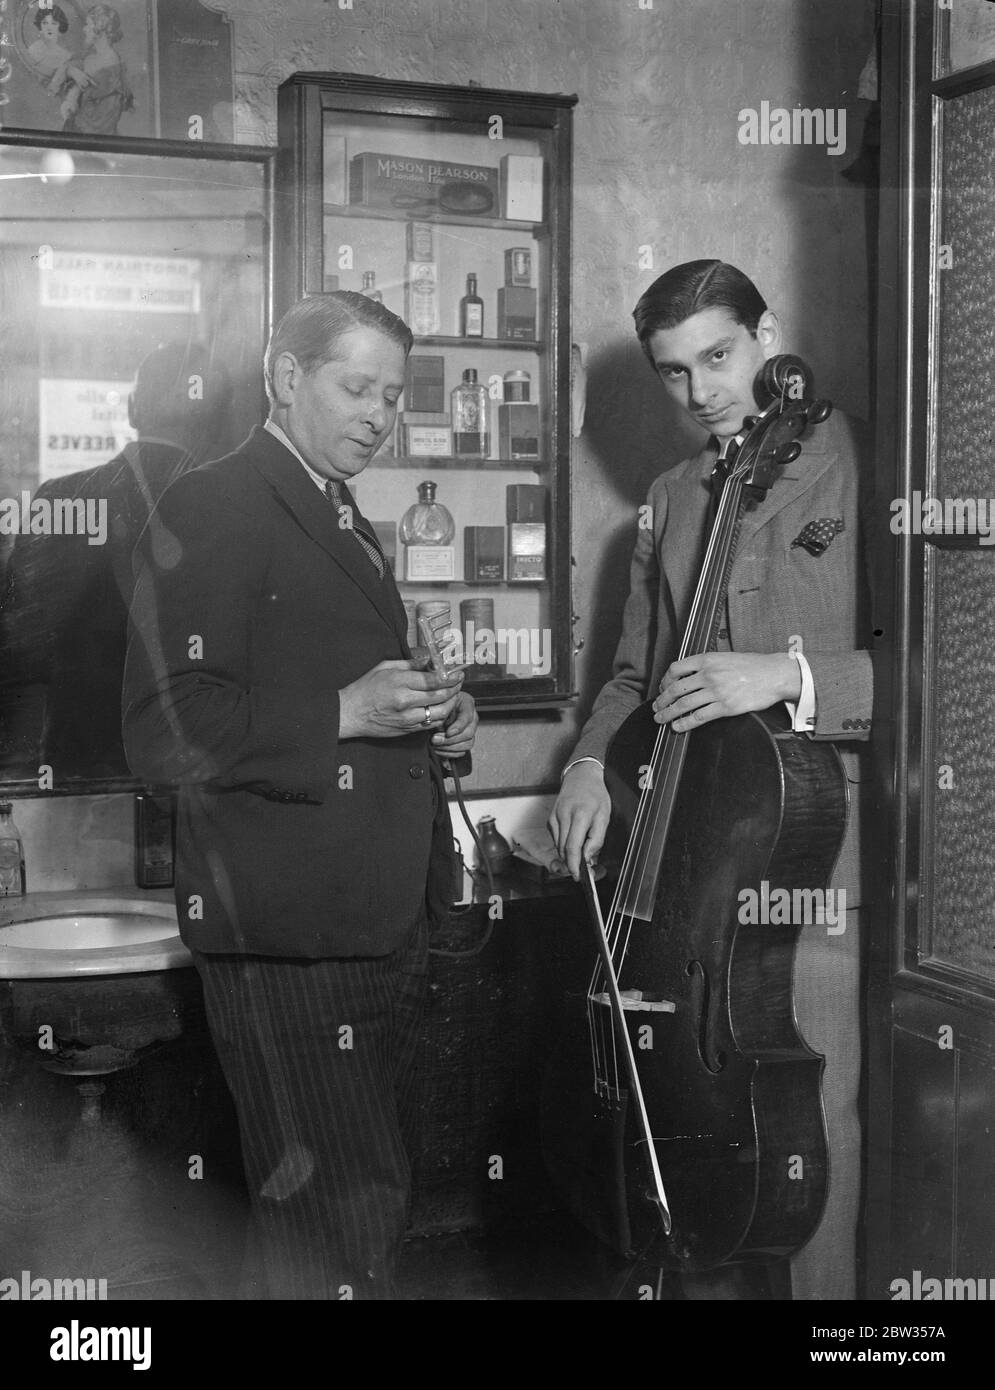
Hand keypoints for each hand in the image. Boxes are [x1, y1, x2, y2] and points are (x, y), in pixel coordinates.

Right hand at [338, 659, 463, 739]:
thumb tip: (430, 660)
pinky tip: (442, 708)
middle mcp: (405, 701)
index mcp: (400, 682)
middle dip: (455, 688)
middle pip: (441, 696)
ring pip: (440, 712)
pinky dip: (441, 716)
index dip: (450, 676)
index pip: (433, 680)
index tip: (458, 672)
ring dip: (451, 703)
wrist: (350, 713)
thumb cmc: (365, 688)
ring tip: (453, 695)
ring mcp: (407, 718)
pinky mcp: (407, 729)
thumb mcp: (385, 667)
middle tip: (459, 681)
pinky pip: (431, 724)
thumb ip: (410, 664)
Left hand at [431, 691, 477, 755]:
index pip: (467, 717)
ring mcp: (470, 730)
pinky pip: (461, 752)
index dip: (458, 727)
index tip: (447, 733)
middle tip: (435, 740)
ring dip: (449, 748)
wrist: (435, 708)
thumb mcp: (439, 703)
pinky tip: (437, 750)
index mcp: (467, 703)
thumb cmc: (438, 703)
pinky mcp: (464, 742)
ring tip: (434, 745)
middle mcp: (472, 717)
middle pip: (469, 733)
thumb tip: (440, 727)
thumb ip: (441, 712)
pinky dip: (448, 753)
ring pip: (467, 744)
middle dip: (451, 740)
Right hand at [548, 761, 610, 880]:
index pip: (573, 847)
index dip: (574, 865)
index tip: (579, 876)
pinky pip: (556, 839)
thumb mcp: (605, 816)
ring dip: (569, 855)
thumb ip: (597, 838)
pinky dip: (565, 845)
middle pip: (564, 850)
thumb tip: (588, 857)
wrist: (580, 776)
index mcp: (579, 815)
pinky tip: (574, 840)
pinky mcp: (550, 819)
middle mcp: (563, 816)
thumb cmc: (595, 794)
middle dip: (572, 864)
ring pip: (559, 846)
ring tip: (582, 854)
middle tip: (584, 871)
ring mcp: (554, 817)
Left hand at [653, 652, 799, 731]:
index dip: (665, 681)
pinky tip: (678, 727)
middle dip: (662, 700)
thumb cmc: (753, 665)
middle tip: (656, 708)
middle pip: (676, 689)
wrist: (774, 674)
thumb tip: (689, 676)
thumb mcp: (725, 657)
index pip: (676, 669)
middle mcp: (709, 674)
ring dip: (668, 713)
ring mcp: (716, 691)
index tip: (662, 688)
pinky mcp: (725, 707)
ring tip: (661, 719)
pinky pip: (699, 717)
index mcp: (707, 659)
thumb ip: (707, 665)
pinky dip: (685, 723)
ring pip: (684, 704)